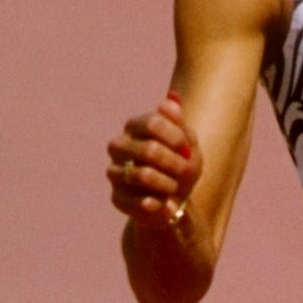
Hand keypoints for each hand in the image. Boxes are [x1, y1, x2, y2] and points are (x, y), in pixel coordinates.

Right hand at [107, 91, 201, 223]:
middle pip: (149, 150)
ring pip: (144, 175)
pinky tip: (166, 204)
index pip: (152, 123)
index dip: (174, 137)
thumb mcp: (187, 144)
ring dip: (169, 184)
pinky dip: (160, 204)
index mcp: (134, 126)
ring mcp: (115, 172)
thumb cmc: (180, 165)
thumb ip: (179, 123)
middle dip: (175, 163)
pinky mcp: (117, 197)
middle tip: (184, 171)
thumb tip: (172, 98)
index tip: (186, 148)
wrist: (175, 200)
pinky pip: (140, 201)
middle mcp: (119, 146)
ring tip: (174, 187)